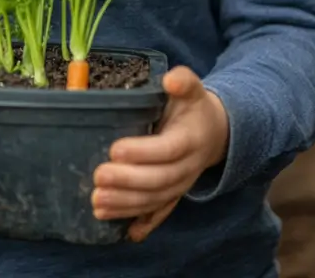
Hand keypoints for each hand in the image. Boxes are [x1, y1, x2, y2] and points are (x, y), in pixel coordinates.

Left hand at [92, 66, 227, 241]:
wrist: (216, 133)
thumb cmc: (194, 107)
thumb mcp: (193, 88)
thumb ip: (183, 81)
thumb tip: (170, 79)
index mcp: (190, 138)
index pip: (167, 149)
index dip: (142, 152)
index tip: (114, 149)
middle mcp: (187, 166)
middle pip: (159, 179)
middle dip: (127, 182)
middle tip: (98, 177)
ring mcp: (182, 184)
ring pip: (156, 200)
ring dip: (126, 205)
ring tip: (98, 203)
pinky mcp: (175, 195)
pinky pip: (161, 212)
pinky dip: (144, 224)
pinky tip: (126, 234)